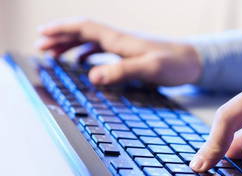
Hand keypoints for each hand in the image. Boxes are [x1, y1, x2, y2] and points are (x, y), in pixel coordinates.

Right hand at [36, 18, 201, 85]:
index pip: (84, 27)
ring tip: (55, 54)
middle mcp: (120, 40)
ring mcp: (125, 46)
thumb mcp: (148, 68)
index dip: (62, 29)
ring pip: (91, 41)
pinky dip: (88, 55)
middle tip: (40, 46)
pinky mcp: (132, 55)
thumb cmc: (174, 64)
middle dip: (60, 37)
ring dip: (71, 46)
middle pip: (83, 32)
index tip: (42, 33)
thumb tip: (92, 76)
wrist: (194, 61)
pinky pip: (103, 51)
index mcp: (120, 40)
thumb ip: (121, 71)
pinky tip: (85, 64)